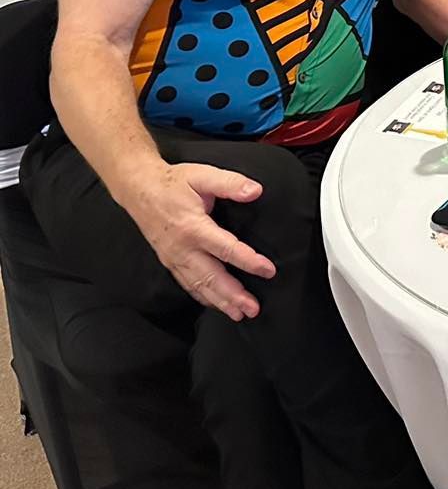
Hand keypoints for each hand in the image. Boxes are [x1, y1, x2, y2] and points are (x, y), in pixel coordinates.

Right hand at [118, 163, 275, 320]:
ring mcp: (174, 258)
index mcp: (193, 227)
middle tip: (253, 308)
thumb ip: (230, 183)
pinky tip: (216, 305)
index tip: (269, 271)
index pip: (226, 249)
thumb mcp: (203, 175)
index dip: (248, 261)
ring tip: (239, 314)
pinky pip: (188, 284)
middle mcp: (183, 248)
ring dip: (220, 302)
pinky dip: (203, 297)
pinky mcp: (170, 262)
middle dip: (233, 295)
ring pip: (199, 285)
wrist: (138, 189)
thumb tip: (256, 190)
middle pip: (211, 276)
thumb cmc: (173, 182)